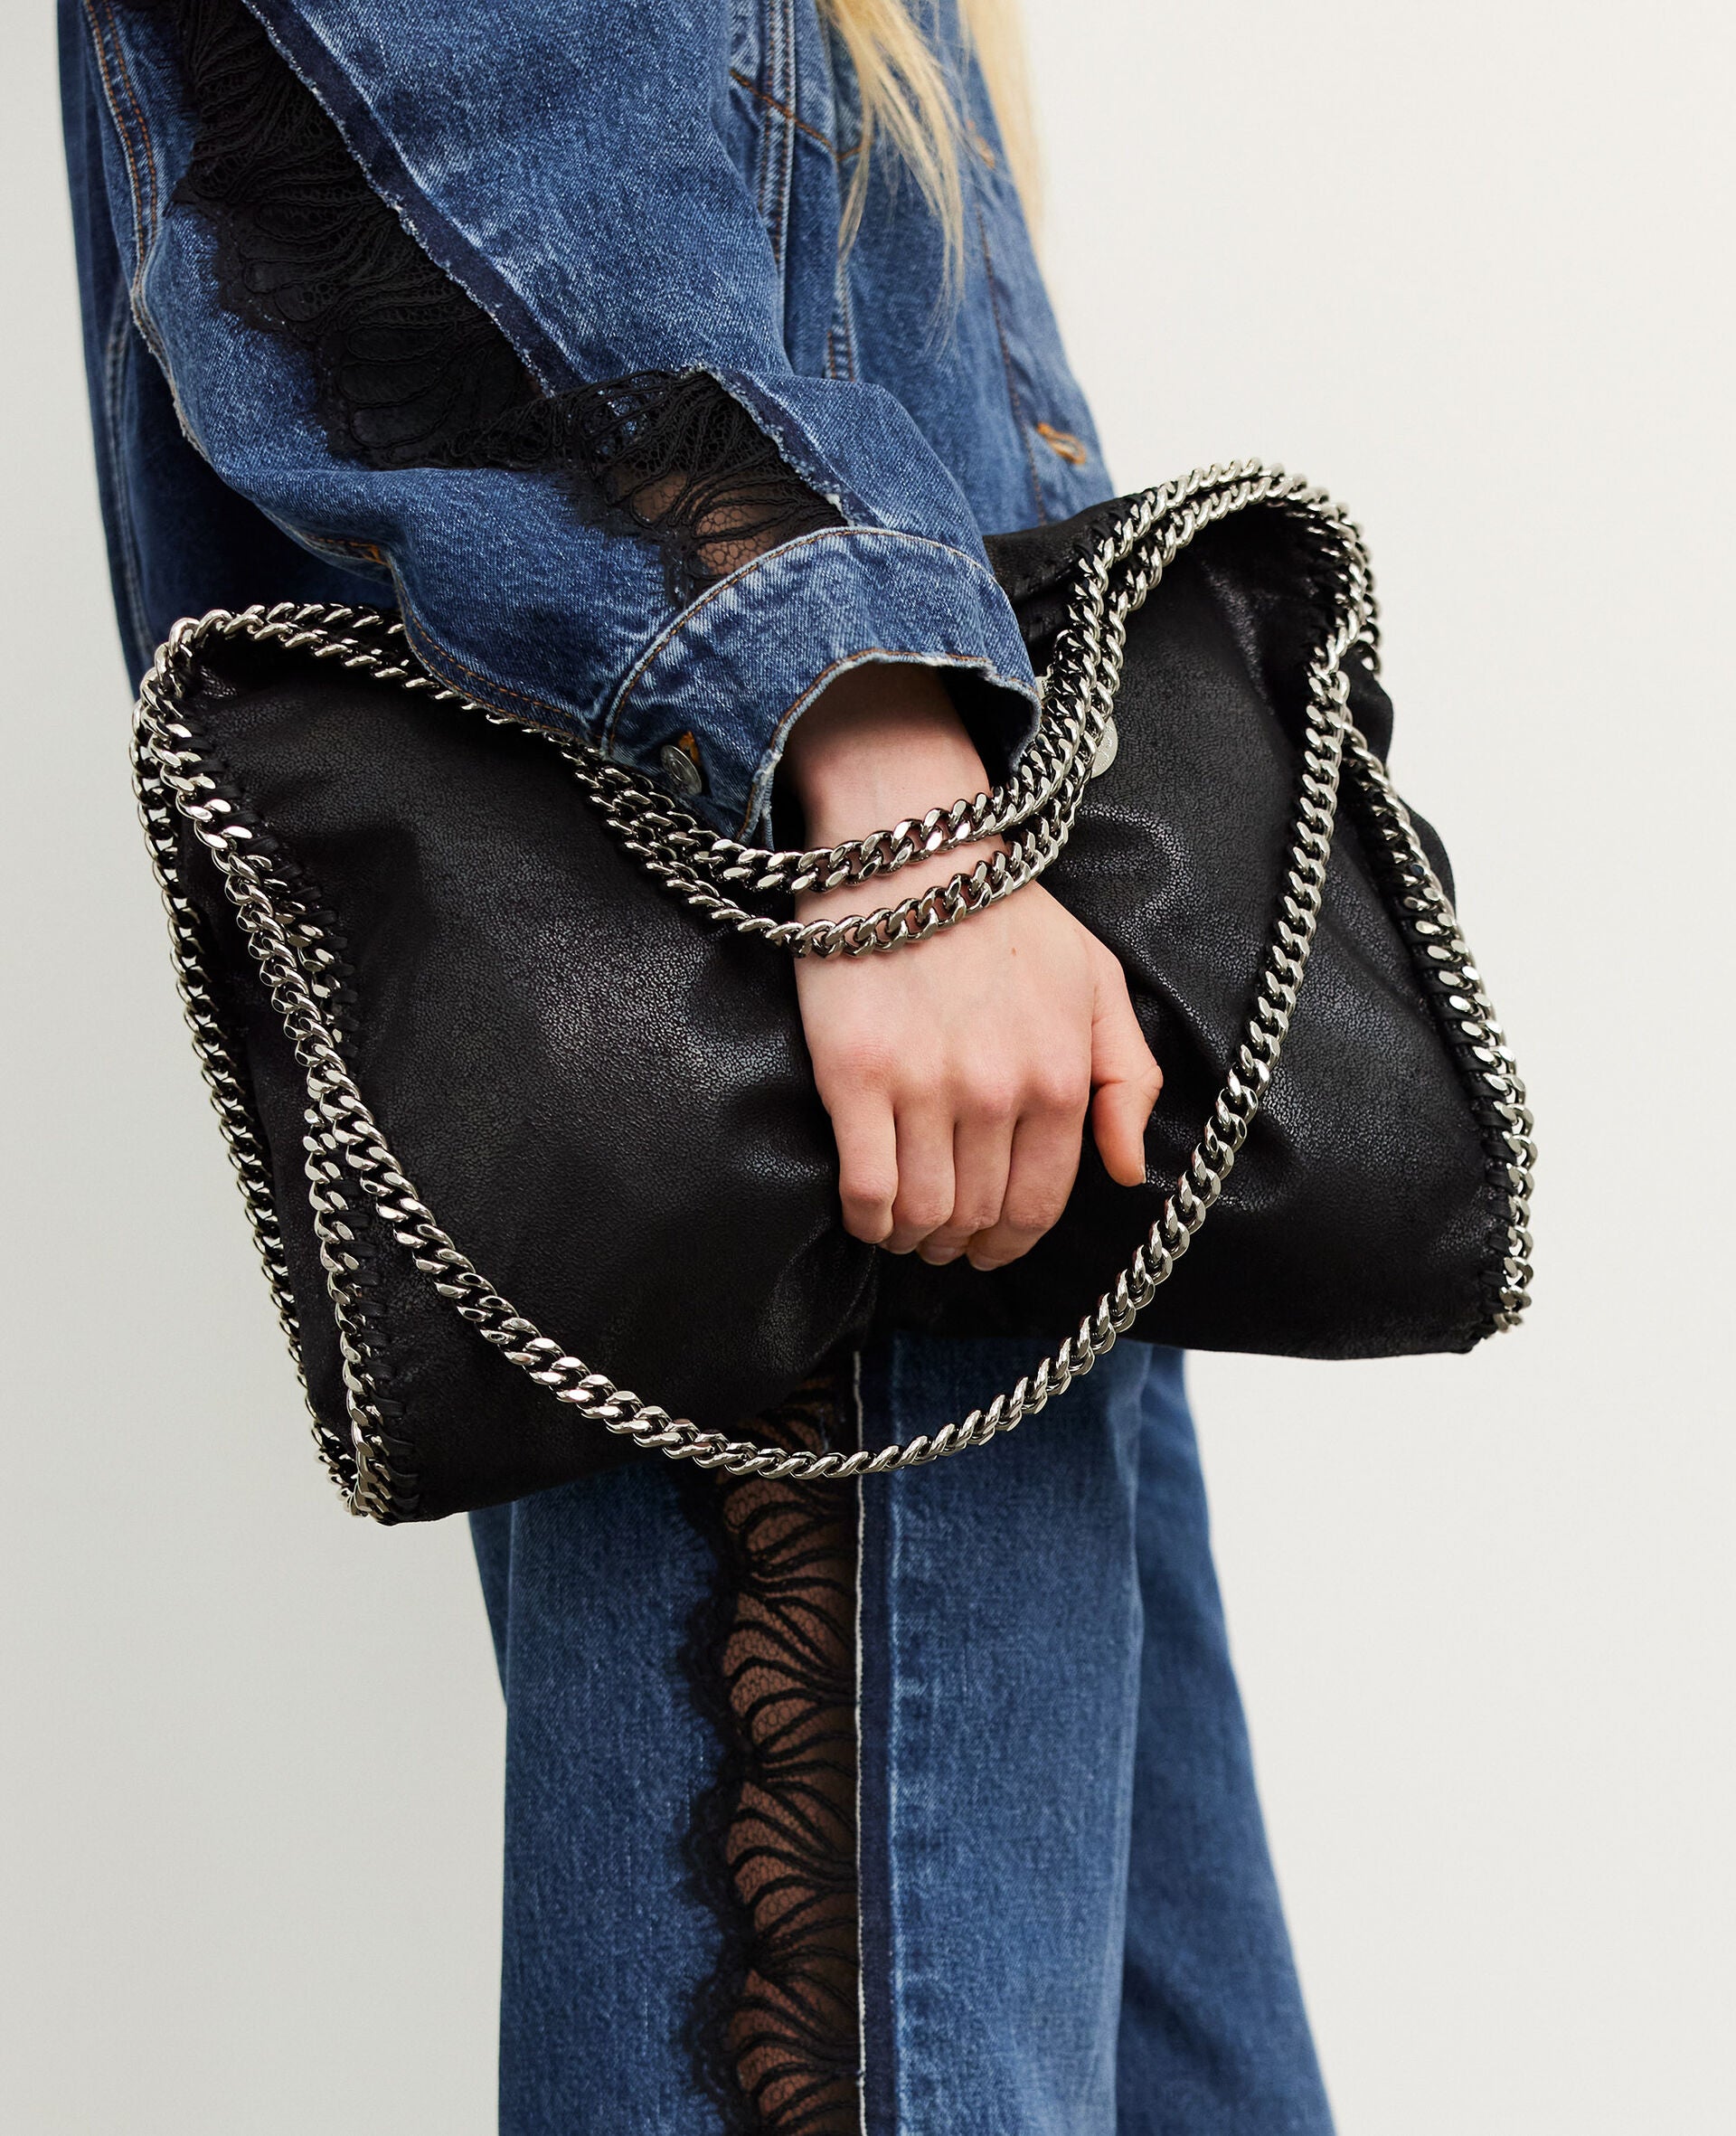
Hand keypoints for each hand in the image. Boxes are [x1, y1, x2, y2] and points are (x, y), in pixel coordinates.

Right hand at [782, 665, 1160, 1268]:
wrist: (914, 851)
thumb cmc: (1007, 915)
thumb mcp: (1098, 983)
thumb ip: (1129, 1079)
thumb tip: (1126, 1172)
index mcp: (1059, 1076)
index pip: (1040, 1202)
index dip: (1013, 1239)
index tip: (989, 1244)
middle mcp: (998, 1092)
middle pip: (978, 1216)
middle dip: (961, 1242)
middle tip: (941, 1238)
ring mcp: (925, 1087)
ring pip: (923, 1212)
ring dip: (913, 1238)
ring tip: (903, 1228)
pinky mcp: (856, 1077)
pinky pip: (867, 1187)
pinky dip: (868, 1219)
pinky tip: (868, 1212)